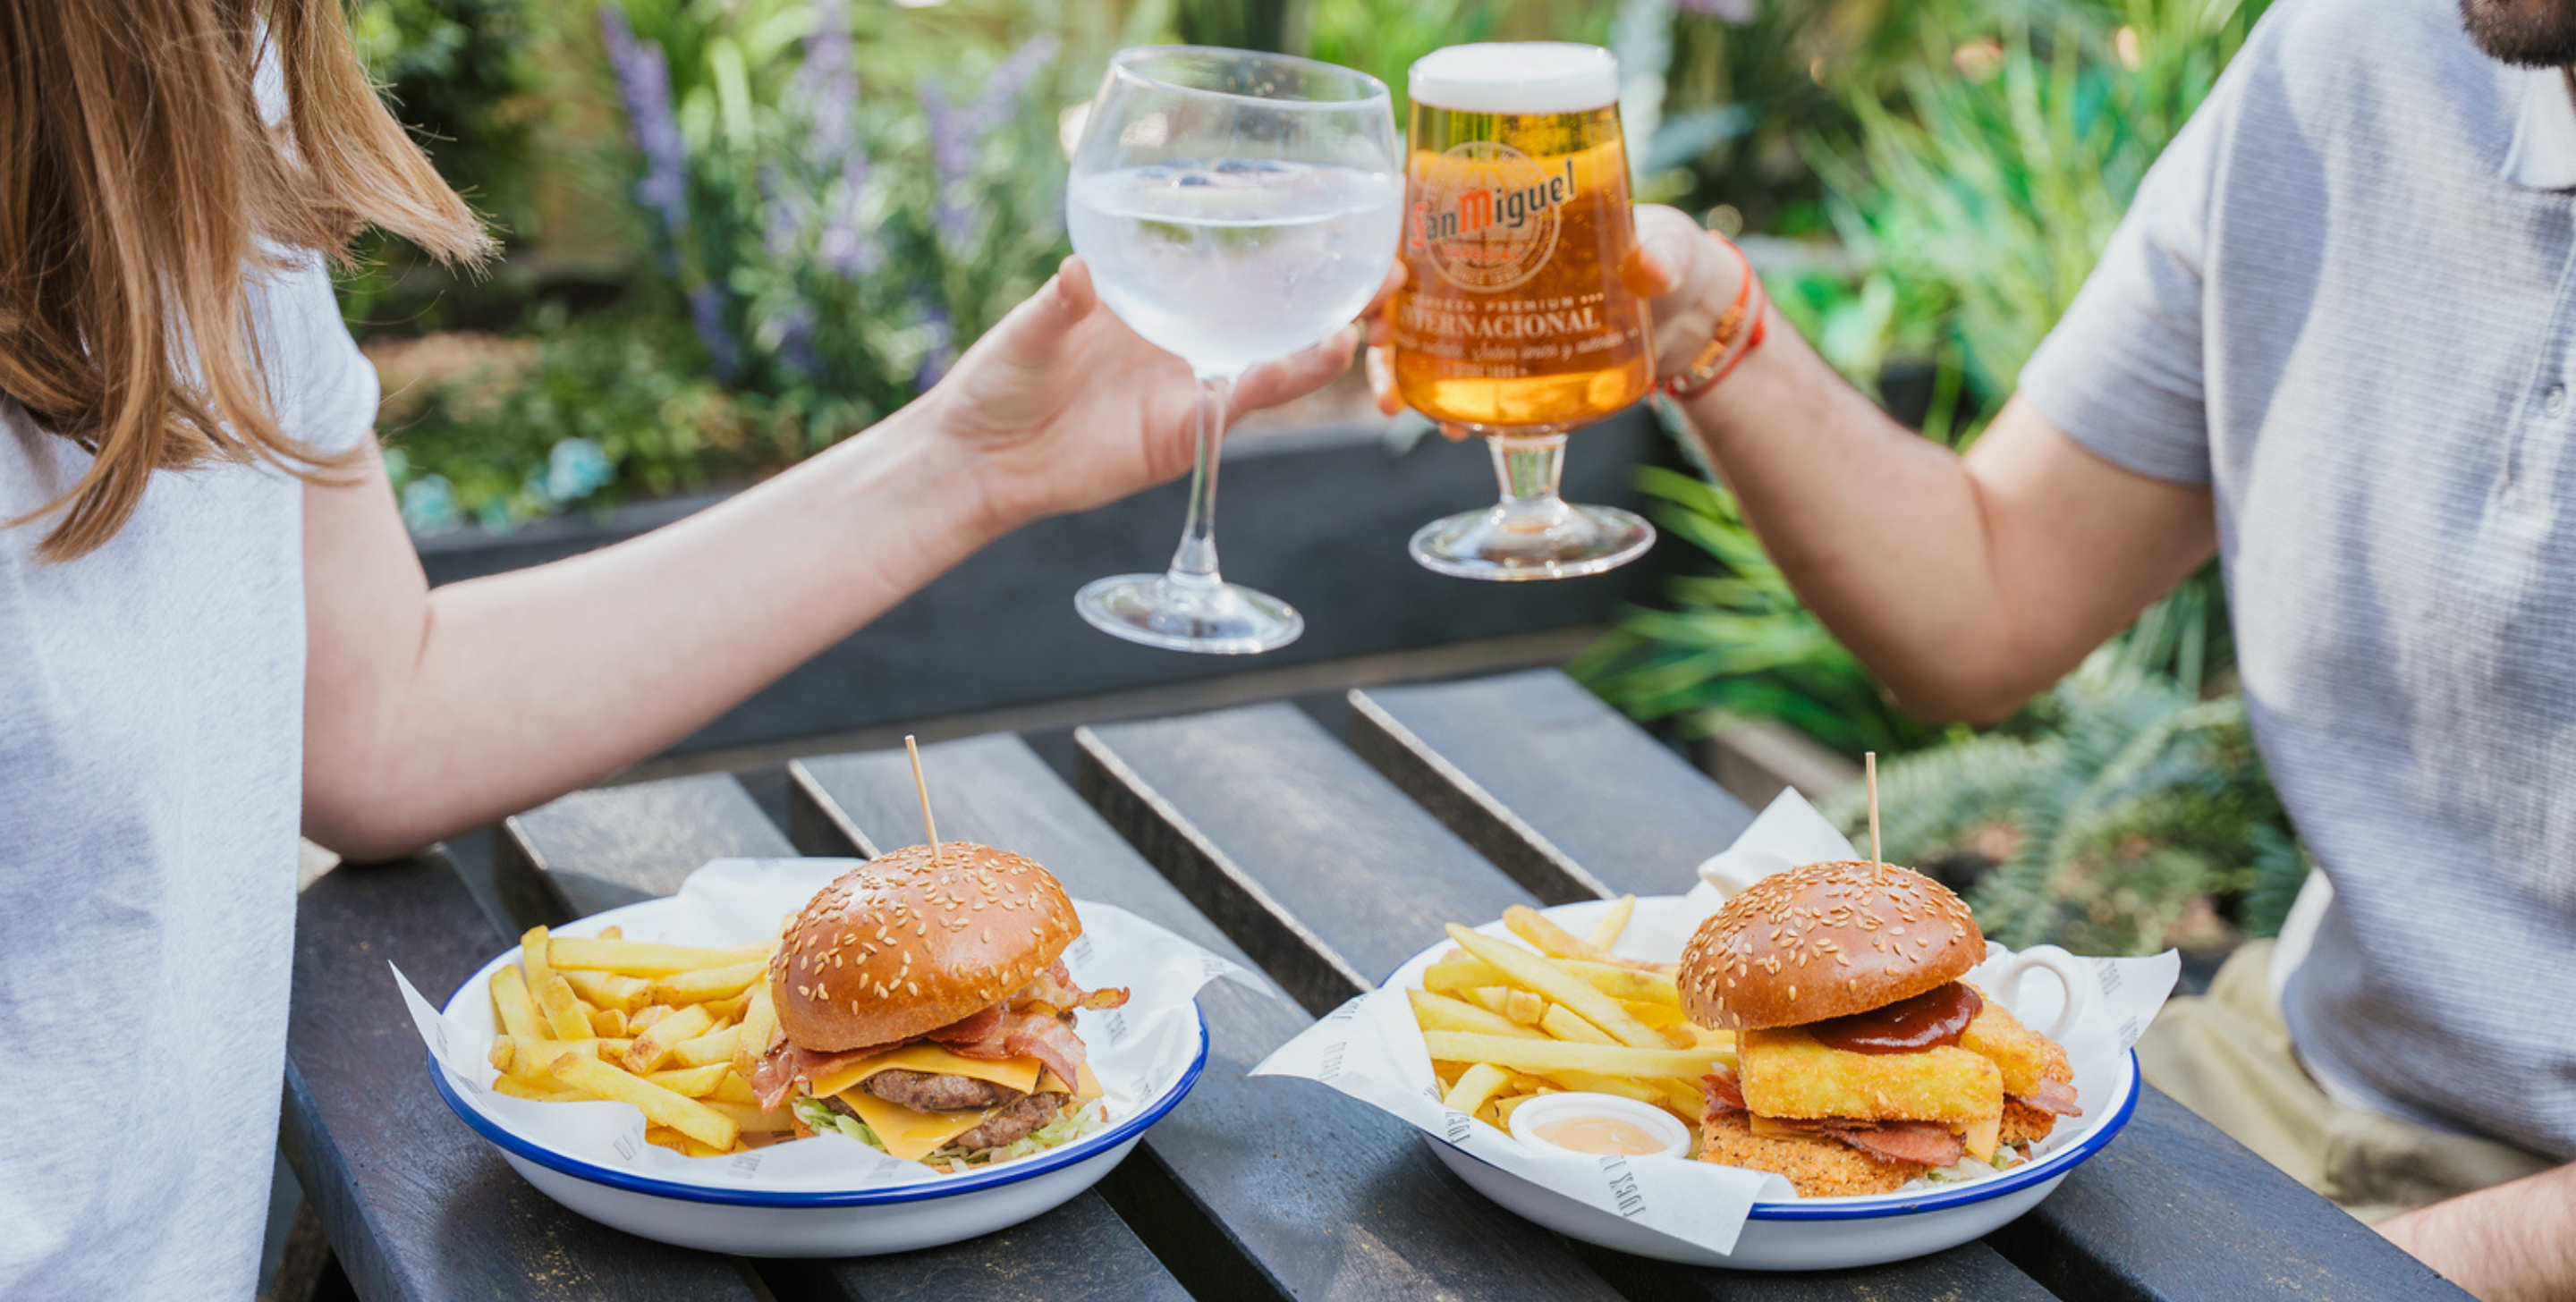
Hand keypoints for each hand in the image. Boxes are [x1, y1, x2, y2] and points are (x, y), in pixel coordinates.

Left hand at [927, 255, 1363, 534]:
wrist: (980, 460)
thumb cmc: (1000, 382)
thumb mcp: (1027, 331)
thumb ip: (1059, 305)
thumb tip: (1076, 274)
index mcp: (1152, 296)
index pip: (1227, 264)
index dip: (1282, 243)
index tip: (1336, 214)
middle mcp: (1183, 337)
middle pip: (1273, 309)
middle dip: (1333, 288)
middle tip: (1389, 265)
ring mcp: (1190, 386)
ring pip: (1275, 357)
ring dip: (1325, 335)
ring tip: (1370, 312)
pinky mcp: (1187, 432)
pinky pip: (1244, 403)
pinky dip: (1286, 378)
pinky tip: (1324, 356)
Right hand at [1361, 204, 1749, 417]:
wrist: (1685, 315)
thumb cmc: (1665, 252)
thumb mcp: (1666, 241)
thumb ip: (1662, 251)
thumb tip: (1651, 268)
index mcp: (1506, 204)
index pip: (1423, 195)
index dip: (1387, 220)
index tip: (1379, 252)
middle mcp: (1480, 255)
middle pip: (1403, 274)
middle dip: (1377, 307)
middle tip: (1376, 336)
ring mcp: (1486, 310)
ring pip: (1416, 332)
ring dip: (1395, 367)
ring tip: (1396, 402)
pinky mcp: (1502, 358)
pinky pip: (1457, 378)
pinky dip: (1444, 403)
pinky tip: (1447, 426)